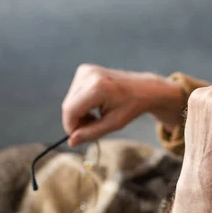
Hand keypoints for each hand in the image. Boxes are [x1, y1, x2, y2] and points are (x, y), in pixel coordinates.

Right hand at [62, 65, 186, 146]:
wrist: (143, 88)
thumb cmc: (131, 106)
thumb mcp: (113, 124)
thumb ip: (91, 133)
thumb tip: (71, 142)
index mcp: (97, 87)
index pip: (71, 110)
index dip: (71, 127)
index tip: (79, 137)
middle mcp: (88, 75)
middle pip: (68, 106)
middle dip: (76, 121)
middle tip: (92, 128)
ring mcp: (85, 70)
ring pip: (69, 101)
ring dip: (78, 114)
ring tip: (95, 118)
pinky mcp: (84, 70)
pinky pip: (74, 94)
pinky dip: (80, 105)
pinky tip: (94, 108)